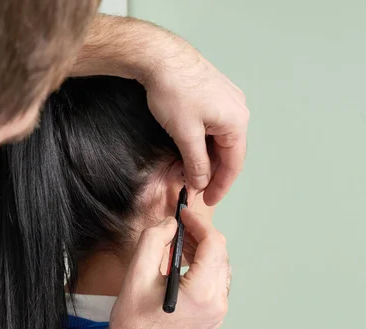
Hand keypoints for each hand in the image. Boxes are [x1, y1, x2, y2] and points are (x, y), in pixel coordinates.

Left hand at [72, 15, 247, 205]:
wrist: (160, 58)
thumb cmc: (174, 91)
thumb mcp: (185, 135)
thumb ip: (196, 162)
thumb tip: (201, 182)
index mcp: (237, 122)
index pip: (234, 164)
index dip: (221, 186)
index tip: (209, 201)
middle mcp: (238, 111)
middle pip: (229, 152)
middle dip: (213, 173)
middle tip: (197, 190)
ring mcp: (227, 101)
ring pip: (220, 140)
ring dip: (207, 158)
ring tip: (191, 173)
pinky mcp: (214, 95)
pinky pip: (214, 126)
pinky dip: (204, 143)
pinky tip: (191, 151)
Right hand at [92, 211, 229, 328]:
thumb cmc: (134, 324)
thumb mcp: (137, 274)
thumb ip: (154, 240)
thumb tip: (169, 224)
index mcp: (202, 292)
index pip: (213, 244)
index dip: (198, 223)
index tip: (183, 214)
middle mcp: (217, 303)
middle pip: (220, 255)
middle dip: (201, 235)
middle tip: (179, 226)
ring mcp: (217, 314)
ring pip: (220, 269)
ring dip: (203, 251)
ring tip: (179, 244)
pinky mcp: (212, 319)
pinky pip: (215, 284)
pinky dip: (203, 268)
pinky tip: (183, 265)